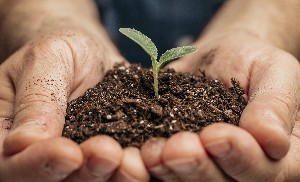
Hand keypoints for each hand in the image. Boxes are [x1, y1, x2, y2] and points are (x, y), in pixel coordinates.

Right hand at [0, 28, 149, 181]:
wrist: (88, 55)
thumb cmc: (59, 52)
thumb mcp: (44, 61)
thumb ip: (36, 99)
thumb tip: (23, 143)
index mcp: (9, 135)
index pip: (12, 164)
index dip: (37, 165)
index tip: (67, 152)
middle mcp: (43, 155)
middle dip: (84, 173)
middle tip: (107, 154)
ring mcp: (79, 159)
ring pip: (91, 179)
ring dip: (113, 175)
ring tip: (133, 160)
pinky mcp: (110, 155)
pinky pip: (120, 165)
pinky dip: (136, 164)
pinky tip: (149, 155)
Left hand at [140, 32, 299, 180]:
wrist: (219, 60)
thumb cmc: (250, 61)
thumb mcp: (274, 70)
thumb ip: (276, 104)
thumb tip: (272, 140)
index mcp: (280, 155)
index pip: (263, 169)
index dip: (240, 156)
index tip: (216, 135)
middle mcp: (243, 167)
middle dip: (198, 167)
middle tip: (177, 148)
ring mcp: (210, 165)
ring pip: (191, 181)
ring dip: (171, 170)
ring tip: (153, 151)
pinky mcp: (181, 159)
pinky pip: (168, 169)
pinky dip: (153, 166)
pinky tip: (141, 153)